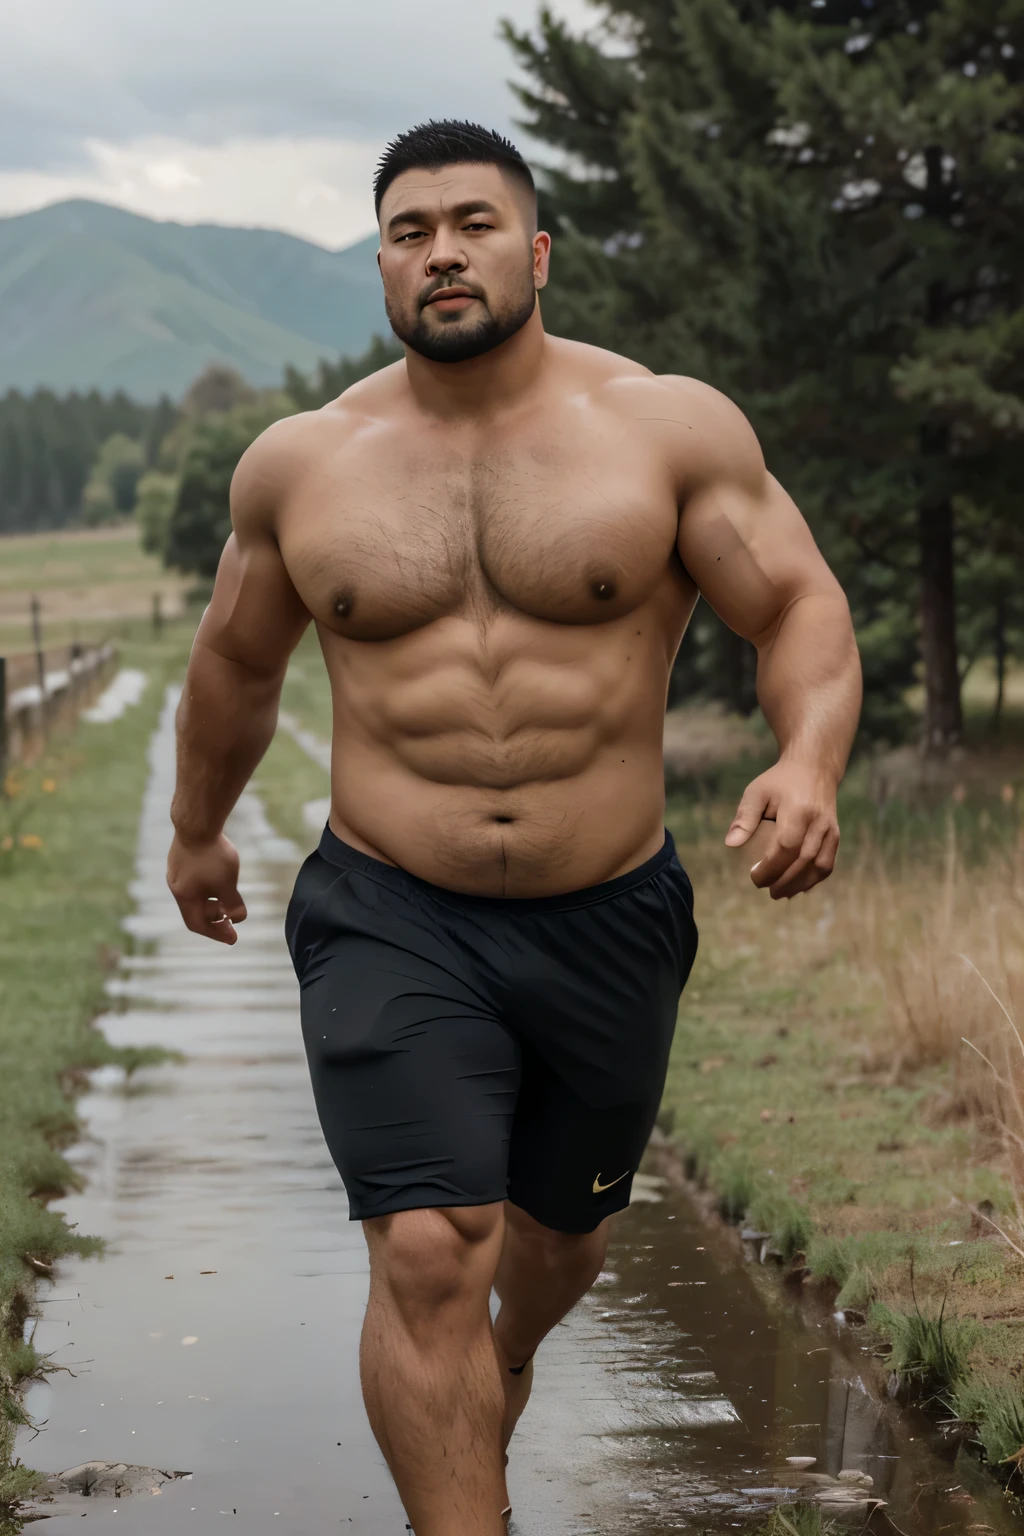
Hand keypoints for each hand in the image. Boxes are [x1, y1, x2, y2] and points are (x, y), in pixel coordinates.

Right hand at [167, 832, 246, 943]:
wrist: (196, 822)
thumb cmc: (212, 855)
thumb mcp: (227, 883)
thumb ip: (233, 904)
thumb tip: (238, 919)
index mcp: (184, 896)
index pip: (197, 924)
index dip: (216, 933)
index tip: (233, 938)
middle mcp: (176, 885)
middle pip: (195, 910)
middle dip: (215, 917)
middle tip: (233, 918)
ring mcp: (176, 870)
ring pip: (195, 894)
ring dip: (212, 900)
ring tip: (229, 897)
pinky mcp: (181, 857)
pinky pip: (194, 879)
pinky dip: (208, 886)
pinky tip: (221, 876)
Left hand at [724, 760, 838, 899]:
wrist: (813, 768)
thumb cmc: (779, 782)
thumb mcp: (756, 792)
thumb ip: (744, 818)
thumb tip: (731, 844)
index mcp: (799, 810)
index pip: (787, 846)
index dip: (771, 867)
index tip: (754, 877)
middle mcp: (819, 821)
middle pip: (803, 860)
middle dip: (784, 880)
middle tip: (767, 891)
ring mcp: (830, 829)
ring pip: (820, 866)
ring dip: (800, 884)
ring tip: (781, 893)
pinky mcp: (835, 835)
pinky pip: (828, 863)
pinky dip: (814, 879)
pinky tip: (798, 887)